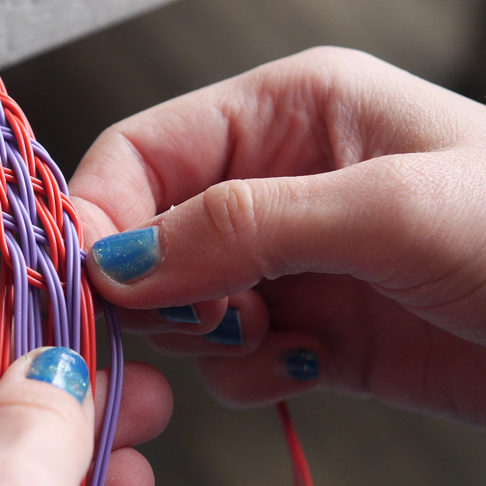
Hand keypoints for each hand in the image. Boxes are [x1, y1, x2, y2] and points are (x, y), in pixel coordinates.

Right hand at [70, 46, 485, 441]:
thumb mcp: (391, 208)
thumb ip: (243, 227)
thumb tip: (120, 261)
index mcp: (288, 111)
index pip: (142, 153)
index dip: (102, 216)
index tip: (94, 283)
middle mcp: (278, 182)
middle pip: (147, 235)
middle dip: (161, 287)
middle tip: (213, 316)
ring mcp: (294, 262)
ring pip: (181, 306)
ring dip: (210, 336)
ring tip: (282, 335)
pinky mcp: (312, 331)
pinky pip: (230, 359)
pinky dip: (250, 374)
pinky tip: (313, 364)